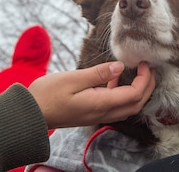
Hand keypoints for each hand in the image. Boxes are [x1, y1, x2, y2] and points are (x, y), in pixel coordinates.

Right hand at [28, 61, 155, 128]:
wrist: (29, 114)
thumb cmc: (47, 94)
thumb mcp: (73, 79)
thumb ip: (98, 73)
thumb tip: (120, 67)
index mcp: (101, 104)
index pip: (134, 95)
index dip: (145, 79)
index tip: (145, 63)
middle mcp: (102, 113)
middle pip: (136, 104)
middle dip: (147, 86)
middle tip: (148, 67)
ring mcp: (96, 115)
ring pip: (127, 107)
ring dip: (137, 91)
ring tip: (138, 72)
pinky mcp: (90, 113)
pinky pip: (115, 106)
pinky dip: (122, 93)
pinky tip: (114, 79)